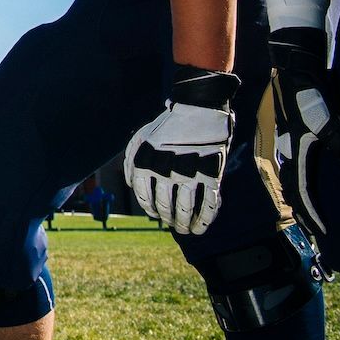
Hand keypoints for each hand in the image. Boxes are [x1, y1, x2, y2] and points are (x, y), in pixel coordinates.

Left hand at [125, 65, 238, 234]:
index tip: (156, 216)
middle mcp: (164, 171)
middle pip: (164, 206)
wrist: (198, 109)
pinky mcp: (211, 175)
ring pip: (185, 209)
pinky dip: (205, 219)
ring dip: (185, 224)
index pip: (144, 196)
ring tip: (187, 231)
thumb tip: (128, 184)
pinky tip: (202, 227)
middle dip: (168, 219)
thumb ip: (130, 160)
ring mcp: (188, 174)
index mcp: (145, 163)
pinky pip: (208, 204)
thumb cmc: (167, 124)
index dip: (150, 209)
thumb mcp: (141, 138)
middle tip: (174, 226)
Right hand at [269, 25, 339, 237]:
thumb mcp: (331, 120)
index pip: (301, 193)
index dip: (312, 214)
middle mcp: (288, 151)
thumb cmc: (311, 93)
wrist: (294, 65)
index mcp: (295, 152)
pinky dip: (299, 180)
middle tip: (313, 230)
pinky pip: (294, 166)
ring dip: (298, 197)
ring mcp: (287, 142)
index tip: (323, 232)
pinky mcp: (292, 134)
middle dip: (302, 212)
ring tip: (307, 212)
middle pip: (291, 190)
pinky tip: (307, 180)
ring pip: (290, 178)